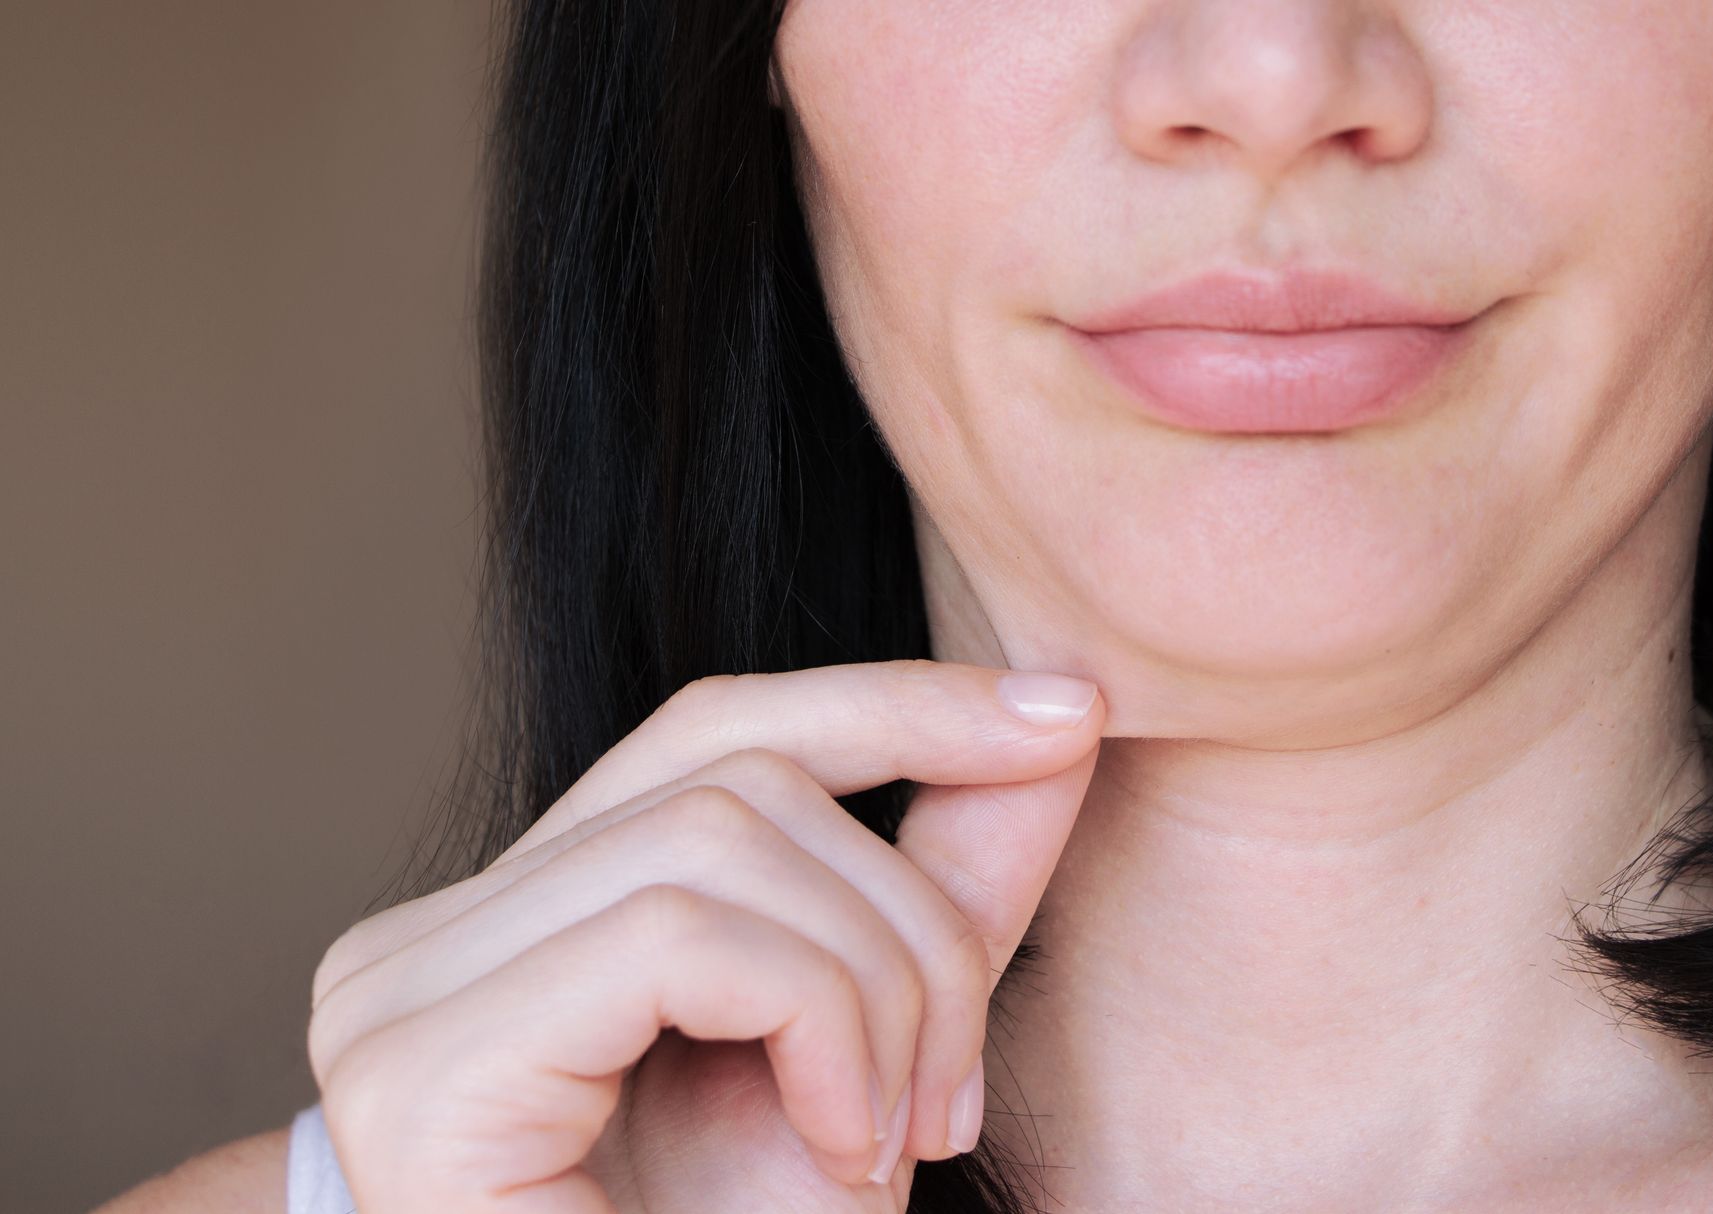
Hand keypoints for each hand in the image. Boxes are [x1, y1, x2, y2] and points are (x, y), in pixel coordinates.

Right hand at [304, 659, 1104, 1211]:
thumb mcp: (873, 1053)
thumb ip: (945, 892)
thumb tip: (1056, 723)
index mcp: (511, 927)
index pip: (708, 736)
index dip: (892, 704)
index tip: (1066, 713)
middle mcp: (423, 942)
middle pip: (730, 780)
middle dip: (906, 917)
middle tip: (952, 1098)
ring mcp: (398, 997)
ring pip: (718, 840)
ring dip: (876, 988)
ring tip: (895, 1140)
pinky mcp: (422, 1071)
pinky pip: (678, 938)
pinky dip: (815, 1021)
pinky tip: (840, 1148)